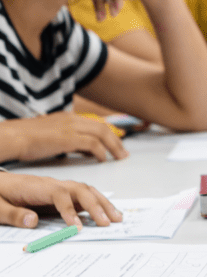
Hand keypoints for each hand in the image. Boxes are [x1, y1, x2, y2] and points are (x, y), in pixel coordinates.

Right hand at [0, 113, 128, 162]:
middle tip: (123, 152)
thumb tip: (82, 148)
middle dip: (116, 140)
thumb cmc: (26, 139)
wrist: (13, 137)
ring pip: (102, 134)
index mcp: (68, 117)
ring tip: (120, 157)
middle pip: (103, 127)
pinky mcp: (68, 137)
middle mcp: (72, 119)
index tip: (117, 141)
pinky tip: (103, 160)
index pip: (95, 122)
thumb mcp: (52, 135)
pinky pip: (92, 144)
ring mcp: (71, 127)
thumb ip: (68, 138)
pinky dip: (101, 152)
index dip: (109, 132)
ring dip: (113, 146)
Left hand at [0, 173, 121, 228]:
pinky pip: (83, 196)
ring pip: (86, 191)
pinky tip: (106, 212)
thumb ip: (14, 215)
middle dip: (96, 206)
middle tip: (108, 222)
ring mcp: (59, 187)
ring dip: (102, 203)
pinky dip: (97, 202)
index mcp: (36, 187)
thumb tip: (33, 222)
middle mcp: (52, 184)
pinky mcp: (61, 193)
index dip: (70, 210)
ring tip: (116, 217)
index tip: (77, 227)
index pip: (59, 195)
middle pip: (80, 190)